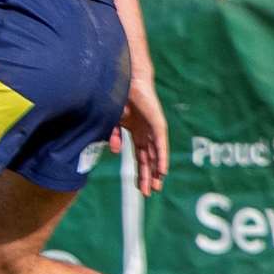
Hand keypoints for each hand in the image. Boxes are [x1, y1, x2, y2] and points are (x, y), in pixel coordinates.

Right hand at [110, 76, 168, 195]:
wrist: (126, 80)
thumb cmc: (117, 97)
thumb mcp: (111, 121)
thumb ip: (113, 136)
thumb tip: (115, 151)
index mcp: (134, 132)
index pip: (138, 157)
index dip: (138, 172)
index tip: (138, 187)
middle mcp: (145, 133)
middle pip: (147, 159)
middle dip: (147, 176)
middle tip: (148, 193)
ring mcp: (153, 130)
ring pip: (155, 155)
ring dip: (156, 172)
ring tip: (156, 186)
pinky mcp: (158, 125)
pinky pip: (160, 145)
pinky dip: (161, 158)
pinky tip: (162, 171)